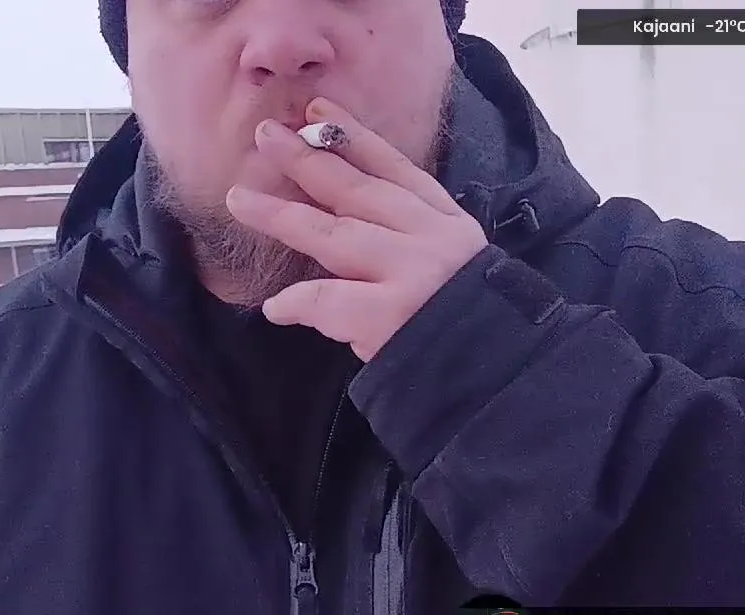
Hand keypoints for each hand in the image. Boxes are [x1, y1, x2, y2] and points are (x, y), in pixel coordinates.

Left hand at [225, 97, 487, 360]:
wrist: (504, 373)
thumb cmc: (471, 327)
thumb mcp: (454, 267)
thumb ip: (409, 239)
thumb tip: (343, 223)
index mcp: (447, 222)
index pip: (394, 168)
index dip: (352, 136)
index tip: (316, 111)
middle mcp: (432, 238)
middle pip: (358, 189)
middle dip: (307, 159)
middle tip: (265, 135)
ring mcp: (412, 274)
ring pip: (335, 234)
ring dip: (282, 216)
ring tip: (240, 200)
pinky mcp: (392, 315)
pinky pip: (329, 300)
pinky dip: (299, 302)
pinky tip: (276, 308)